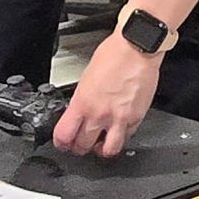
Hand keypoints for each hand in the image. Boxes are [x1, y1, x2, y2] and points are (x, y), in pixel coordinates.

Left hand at [53, 34, 161, 158]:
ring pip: (108, 150)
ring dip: (102, 150)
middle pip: (83, 146)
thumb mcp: (86, 77)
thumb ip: (82, 99)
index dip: (61, 143)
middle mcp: (99, 114)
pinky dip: (121, 137)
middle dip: (79, 147)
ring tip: (101, 144)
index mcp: (82, 102)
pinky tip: (119, 130)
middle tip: (81, 144)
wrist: (137, 48)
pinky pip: (126, 137)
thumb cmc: (114, 55)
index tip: (63, 143)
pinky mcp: (136, 118)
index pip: (64, 135)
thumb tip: (80, 111)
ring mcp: (119, 118)